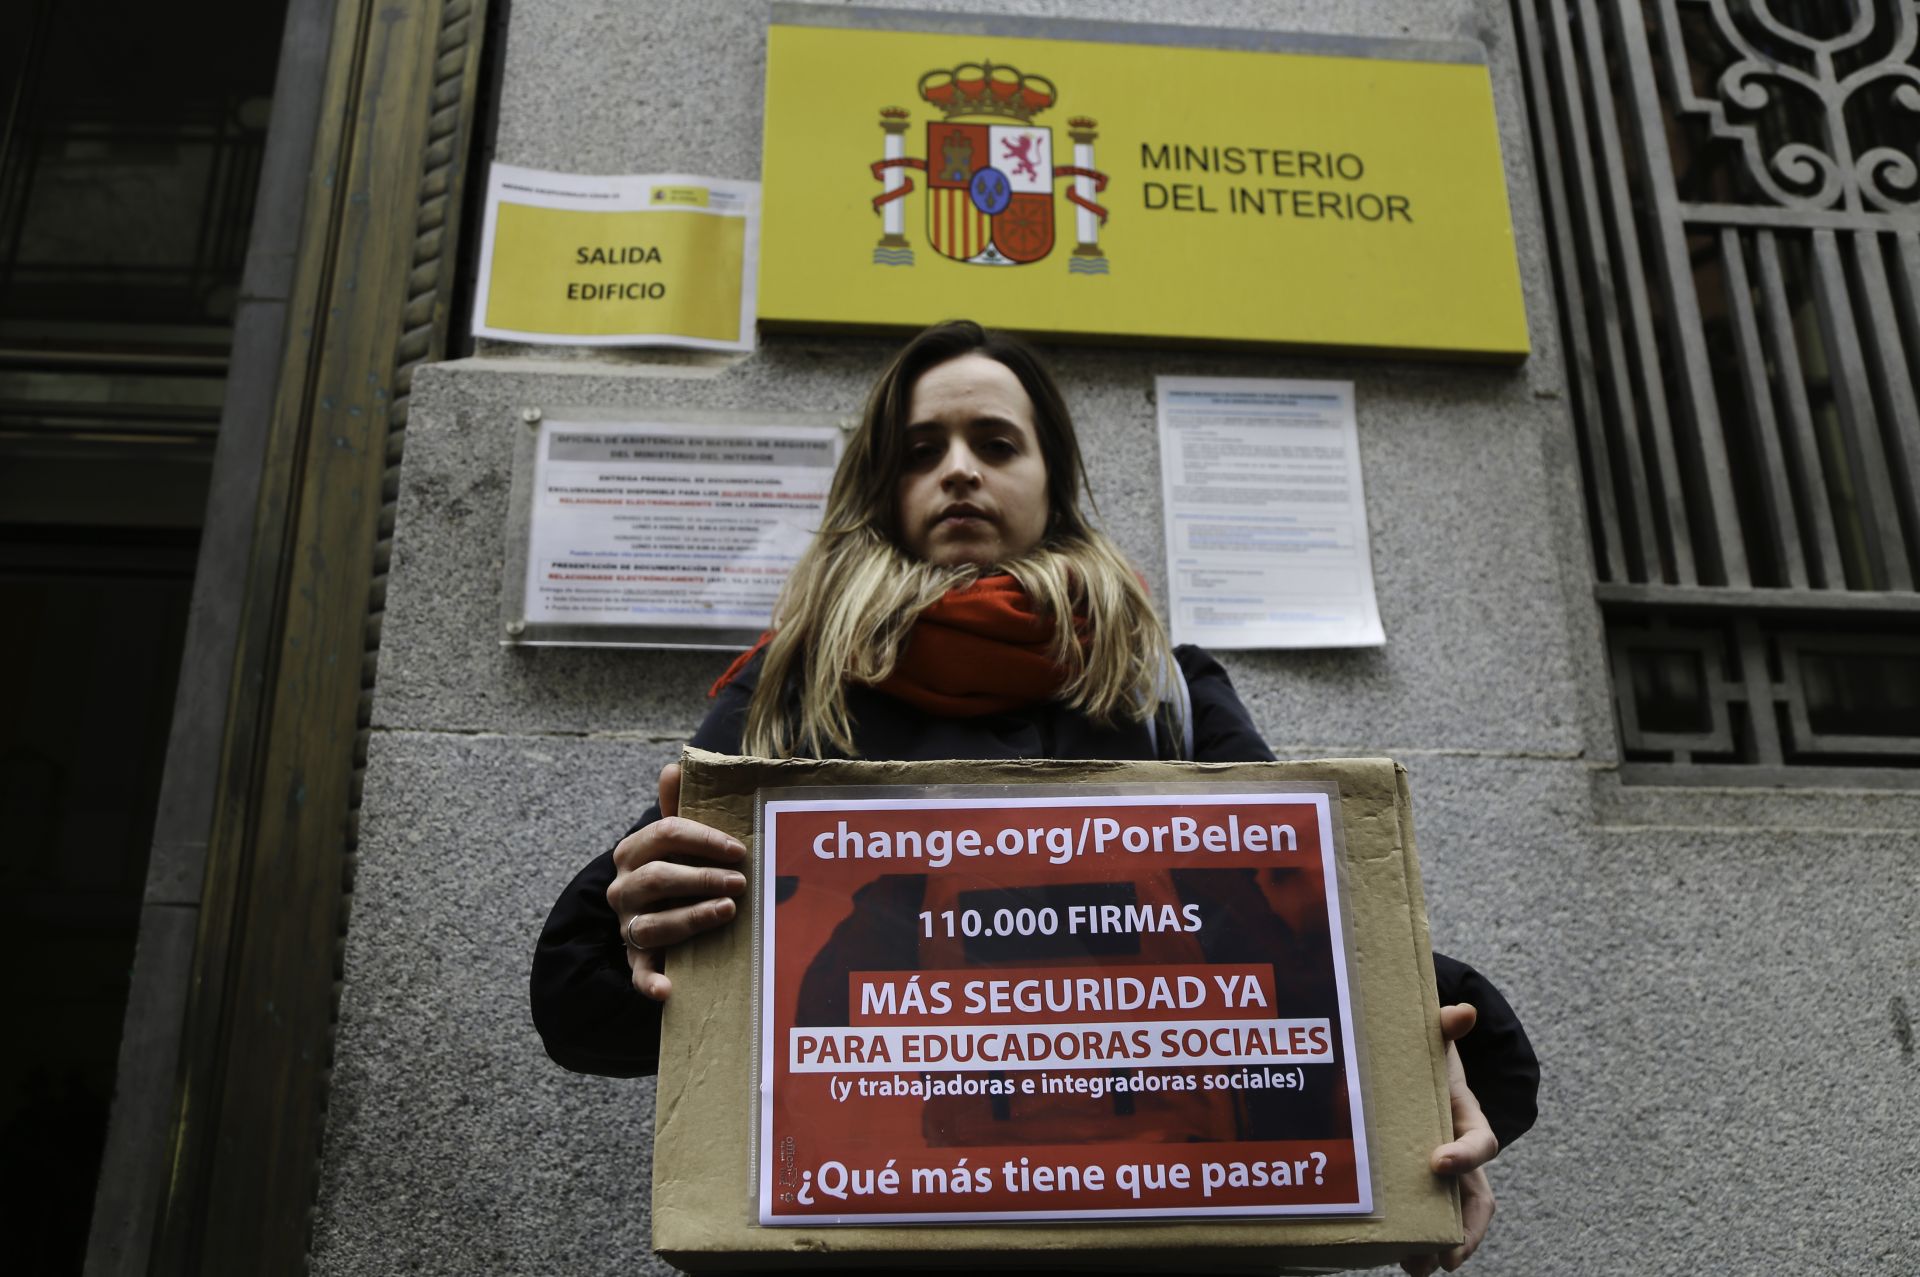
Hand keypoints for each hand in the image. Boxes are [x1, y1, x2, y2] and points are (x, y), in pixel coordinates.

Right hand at [606, 763, 747, 1001]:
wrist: (647, 910)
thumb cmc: (673, 866)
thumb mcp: (672, 836)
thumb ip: (676, 805)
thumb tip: (675, 765)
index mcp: (633, 850)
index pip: (665, 834)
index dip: (704, 840)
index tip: (739, 849)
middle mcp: (623, 887)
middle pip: (658, 879)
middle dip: (703, 878)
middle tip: (741, 882)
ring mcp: (627, 925)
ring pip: (653, 924)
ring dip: (691, 918)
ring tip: (728, 912)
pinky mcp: (636, 959)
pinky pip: (639, 974)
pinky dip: (650, 983)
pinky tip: (668, 991)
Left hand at [1402, 1003, 1499, 1276]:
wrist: (1413, 1066)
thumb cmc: (1424, 1056)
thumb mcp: (1431, 1040)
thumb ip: (1444, 1027)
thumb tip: (1461, 1011)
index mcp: (1467, 1119)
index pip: (1482, 1144)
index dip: (1465, 1155)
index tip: (1438, 1161)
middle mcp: (1460, 1152)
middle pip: (1477, 1199)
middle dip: (1467, 1231)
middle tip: (1443, 1255)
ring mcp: (1442, 1173)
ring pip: (1452, 1216)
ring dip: (1438, 1243)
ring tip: (1415, 1265)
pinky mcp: (1417, 1182)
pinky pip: (1424, 1215)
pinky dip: (1414, 1237)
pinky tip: (1393, 1253)